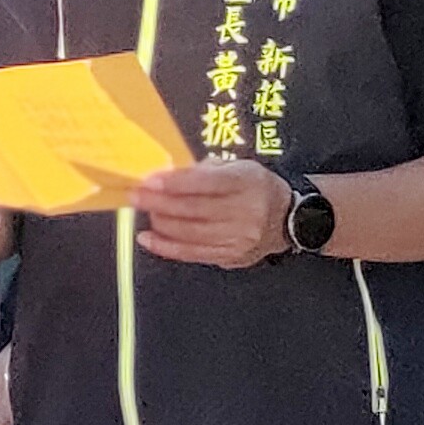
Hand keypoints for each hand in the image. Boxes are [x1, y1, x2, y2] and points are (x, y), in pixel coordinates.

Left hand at [134, 156, 297, 270]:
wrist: (288, 220)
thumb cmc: (256, 188)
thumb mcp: (238, 167)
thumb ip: (204, 170)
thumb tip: (166, 176)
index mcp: (246, 182)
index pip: (205, 183)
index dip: (174, 183)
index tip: (149, 180)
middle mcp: (245, 212)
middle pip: (193, 209)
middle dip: (158, 202)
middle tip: (135, 195)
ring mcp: (238, 238)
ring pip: (190, 233)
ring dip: (160, 222)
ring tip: (143, 211)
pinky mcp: (230, 256)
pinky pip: (192, 253)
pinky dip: (166, 247)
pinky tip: (148, 238)